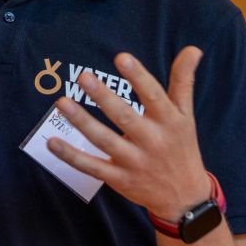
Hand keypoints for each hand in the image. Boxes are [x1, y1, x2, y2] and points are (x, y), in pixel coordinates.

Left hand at [49, 48, 210, 219]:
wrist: (184, 197)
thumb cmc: (181, 146)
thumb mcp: (186, 115)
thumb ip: (183, 81)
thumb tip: (193, 49)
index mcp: (168, 121)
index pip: (152, 96)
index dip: (138, 77)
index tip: (121, 58)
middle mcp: (151, 141)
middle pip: (124, 117)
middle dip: (104, 97)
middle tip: (84, 77)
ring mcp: (133, 162)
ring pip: (104, 141)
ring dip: (82, 122)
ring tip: (62, 102)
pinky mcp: (118, 179)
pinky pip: (91, 167)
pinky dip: (71, 156)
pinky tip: (52, 142)